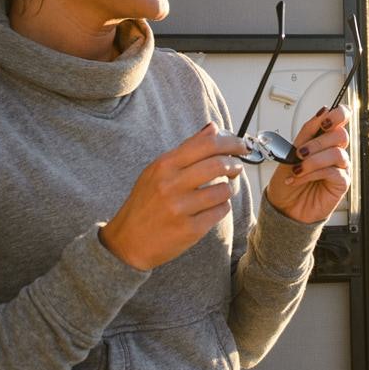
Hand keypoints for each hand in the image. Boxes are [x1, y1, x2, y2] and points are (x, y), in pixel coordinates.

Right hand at [100, 122, 247, 270]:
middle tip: (236, 167)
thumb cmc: (145, 203)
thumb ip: (187, 149)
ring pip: (223, 190)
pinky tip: (211, 208)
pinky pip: (220, 211)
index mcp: (164, 166)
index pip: (206, 144)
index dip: (230, 142)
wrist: (128, 241)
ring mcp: (180, 208)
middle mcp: (171, 185)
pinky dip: (221, 208)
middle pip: (218, 165)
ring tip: (219, 191)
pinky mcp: (190, 230)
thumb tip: (212, 128)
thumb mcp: (158, 171)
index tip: (241, 145)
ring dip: (227, 189)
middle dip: (234, 165)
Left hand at [266, 104, 351, 223]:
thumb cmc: (287, 181)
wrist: (283, 207)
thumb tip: (324, 111)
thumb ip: (308, 132)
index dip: (338, 115)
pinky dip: (312, 174)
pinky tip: (299, 178)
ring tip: (298, 168)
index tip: (324, 121)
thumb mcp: (291, 151)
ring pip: (337, 154)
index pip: (342, 119)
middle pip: (341, 135)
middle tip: (300, 152)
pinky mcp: (341, 184)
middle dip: (317, 142)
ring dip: (313, 160)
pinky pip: (334, 172)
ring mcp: (340, 168)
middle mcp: (334, 152)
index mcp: (324, 140)